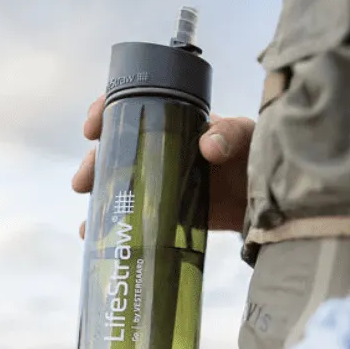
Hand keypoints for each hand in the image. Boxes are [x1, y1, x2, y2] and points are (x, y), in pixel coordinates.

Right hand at [72, 94, 253, 234]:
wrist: (267, 196)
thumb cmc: (254, 154)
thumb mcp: (244, 136)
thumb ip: (229, 134)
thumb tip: (208, 146)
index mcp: (171, 122)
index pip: (129, 108)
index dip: (105, 113)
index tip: (91, 128)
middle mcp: (159, 149)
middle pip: (116, 152)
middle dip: (93, 166)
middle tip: (82, 183)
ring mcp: (160, 181)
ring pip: (120, 185)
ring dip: (99, 201)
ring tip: (87, 224)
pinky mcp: (167, 211)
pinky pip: (135, 216)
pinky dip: (115, 227)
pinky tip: (97, 239)